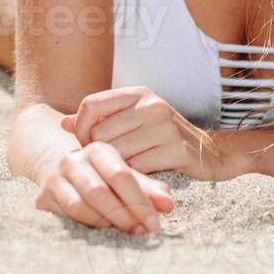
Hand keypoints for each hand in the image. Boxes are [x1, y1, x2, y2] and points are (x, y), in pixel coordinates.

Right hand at [34, 141, 173, 234]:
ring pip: (80, 206)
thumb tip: (168, 204)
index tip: (155, 223)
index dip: (139, 201)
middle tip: (141, 233)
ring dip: (104, 223)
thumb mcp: (124, 177)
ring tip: (123, 234)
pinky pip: (65, 217)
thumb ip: (146, 188)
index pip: (120, 175)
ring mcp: (55, 178)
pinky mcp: (42, 198)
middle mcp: (73, 160)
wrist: (59, 171)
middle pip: (99, 191)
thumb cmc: (101, 176)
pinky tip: (102, 234)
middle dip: (123, 215)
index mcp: (97, 149)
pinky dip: (86, 227)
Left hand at [62, 86, 235, 180]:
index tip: (86, 144)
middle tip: (105, 164)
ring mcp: (165, 127)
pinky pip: (137, 168)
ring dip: (115, 168)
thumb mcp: (133, 120)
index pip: (90, 104)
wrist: (211, 154)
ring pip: (116, 153)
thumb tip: (62, 124)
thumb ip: (100, 120)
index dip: (81, 128)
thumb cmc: (163, 138)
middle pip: (100, 133)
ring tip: (122, 171)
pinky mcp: (176, 151)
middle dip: (97, 154)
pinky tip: (139, 179)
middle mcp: (151, 105)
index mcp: (138, 93)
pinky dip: (133, 177)